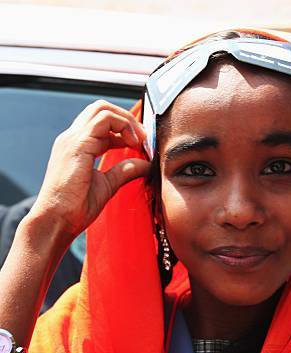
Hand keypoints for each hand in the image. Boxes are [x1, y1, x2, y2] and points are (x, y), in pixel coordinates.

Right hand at [29, 100, 149, 240]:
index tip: (141, 144)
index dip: (124, 129)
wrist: (56, 219)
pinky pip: (104, 120)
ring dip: (127, 120)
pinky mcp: (78, 144)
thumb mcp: (107, 185)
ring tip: (140, 140)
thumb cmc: (75, 208)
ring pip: (102, 109)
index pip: (101, 124)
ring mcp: (73, 138)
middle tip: (144, 137)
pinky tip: (133, 143)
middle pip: (101, 108)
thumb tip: (146, 164)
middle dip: (127, 117)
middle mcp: (72, 138)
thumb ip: (125, 170)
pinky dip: (124, 126)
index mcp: (77, 147)